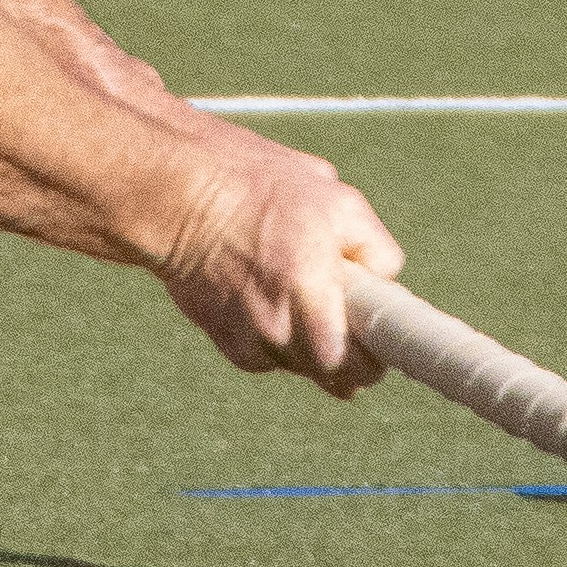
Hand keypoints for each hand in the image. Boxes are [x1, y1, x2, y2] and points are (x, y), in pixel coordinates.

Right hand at [151, 127, 402, 391]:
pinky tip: (267, 297)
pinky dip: (277, 338)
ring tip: (298, 293)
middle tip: (348, 319)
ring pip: (303, 367)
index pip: (360, 366)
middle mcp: (280, 328)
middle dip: (349, 354)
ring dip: (310, 345)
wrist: (180, 198)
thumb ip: (372, 245)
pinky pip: (271, 358)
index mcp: (312, 292)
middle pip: (336, 377)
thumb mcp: (333, 199)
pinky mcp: (229, 345)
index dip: (377, 358)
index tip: (382, 343)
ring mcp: (252, 342)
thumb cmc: (259, 188)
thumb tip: (386, 278)